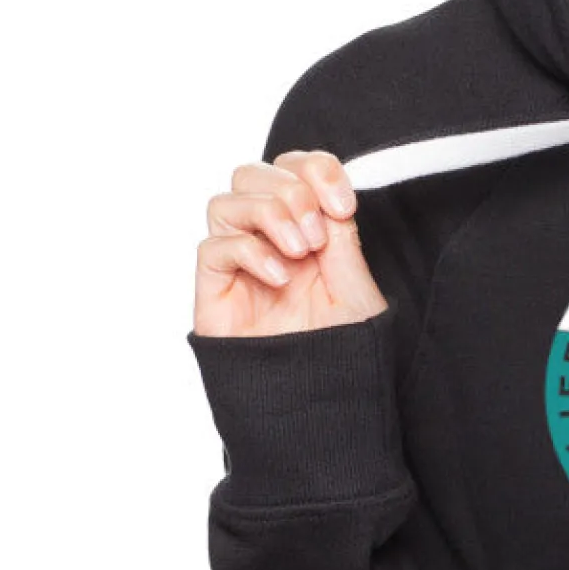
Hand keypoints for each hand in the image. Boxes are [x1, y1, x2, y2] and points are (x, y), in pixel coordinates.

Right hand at [193, 150, 387, 336]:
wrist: (318, 400)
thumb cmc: (340, 349)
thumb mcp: (356, 287)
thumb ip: (342, 238)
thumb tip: (328, 195)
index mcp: (306, 229)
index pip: (293, 169)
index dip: (315, 170)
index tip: (342, 203)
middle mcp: (267, 239)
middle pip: (252, 174)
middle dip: (290, 191)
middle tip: (318, 234)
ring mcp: (238, 263)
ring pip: (225, 202)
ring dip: (268, 215)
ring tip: (301, 253)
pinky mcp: (215, 291)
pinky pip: (212, 248)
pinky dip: (248, 251)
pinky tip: (279, 277)